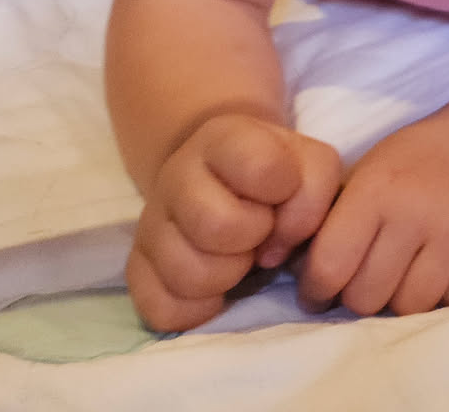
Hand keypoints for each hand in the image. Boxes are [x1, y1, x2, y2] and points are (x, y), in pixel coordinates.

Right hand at [128, 112, 341, 331]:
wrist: (224, 178)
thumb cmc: (277, 173)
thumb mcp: (310, 163)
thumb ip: (313, 191)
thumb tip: (276, 246)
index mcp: (223, 139)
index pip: (261, 167)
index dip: (285, 191)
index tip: (282, 194)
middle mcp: (176, 175)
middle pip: (217, 226)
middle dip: (252, 238)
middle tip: (258, 233)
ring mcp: (150, 223)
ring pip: (187, 275)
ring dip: (225, 276)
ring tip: (236, 258)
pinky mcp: (136, 267)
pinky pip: (161, 310)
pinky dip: (196, 309)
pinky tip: (213, 290)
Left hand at [298, 111, 448, 317]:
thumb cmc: (402, 167)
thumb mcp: (356, 180)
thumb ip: (326, 226)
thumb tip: (289, 272)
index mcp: (374, 190)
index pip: (330, 267)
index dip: (316, 291)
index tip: (318, 292)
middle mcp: (415, 209)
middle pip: (369, 297)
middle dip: (358, 297)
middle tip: (362, 285)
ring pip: (413, 304)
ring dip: (400, 301)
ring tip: (398, 281)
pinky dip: (440, 296)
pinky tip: (433, 274)